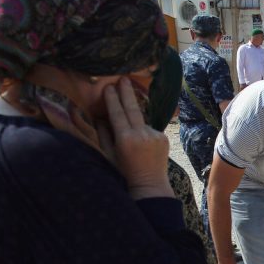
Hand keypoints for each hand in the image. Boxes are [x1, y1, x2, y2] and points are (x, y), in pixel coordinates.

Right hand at [103, 79, 170, 198]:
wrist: (150, 185)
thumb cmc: (124, 172)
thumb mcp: (109, 154)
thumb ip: (104, 135)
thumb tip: (100, 118)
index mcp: (125, 139)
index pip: (117, 113)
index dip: (113, 99)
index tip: (109, 86)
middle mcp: (141, 134)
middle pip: (133, 108)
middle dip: (127, 93)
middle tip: (124, 78)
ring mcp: (155, 135)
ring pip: (140, 121)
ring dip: (134, 123)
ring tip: (131, 137)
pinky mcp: (163, 138)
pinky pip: (150, 129)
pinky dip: (144, 133)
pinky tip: (142, 146)